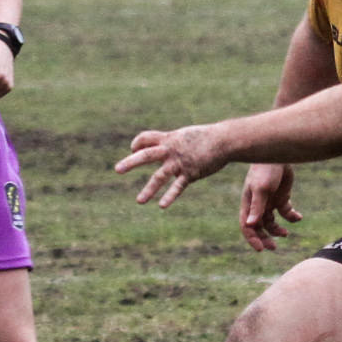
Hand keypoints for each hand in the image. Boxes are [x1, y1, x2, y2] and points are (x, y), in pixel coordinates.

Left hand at [114, 124, 231, 207]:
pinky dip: (170, 196)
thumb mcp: (184, 135)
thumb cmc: (204, 137)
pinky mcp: (191, 173)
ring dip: (149, 190)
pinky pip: (178, 187)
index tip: (133, 149)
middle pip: (146, 155)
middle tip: (117, 170)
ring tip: (139, 202)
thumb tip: (162, 144)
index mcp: (168, 139)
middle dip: (130, 162)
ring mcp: (180, 162)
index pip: (145, 139)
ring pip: (160, 176)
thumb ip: (170, 141)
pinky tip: (161, 206)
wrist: (224, 140)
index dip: (137, 144)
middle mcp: (171, 150)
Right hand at [238, 163, 302, 251]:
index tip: (261, 249)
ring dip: (277, 230)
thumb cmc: (264, 169)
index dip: (252, 238)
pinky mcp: (281, 197)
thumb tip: (250, 225)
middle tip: (274, 247)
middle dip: (265, 238)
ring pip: (272, 222)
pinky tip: (298, 217)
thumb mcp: (261, 189)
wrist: (279, 153)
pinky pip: (286, 212)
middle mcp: (258, 205)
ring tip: (285, 234)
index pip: (247, 226)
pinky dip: (292, 217)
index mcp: (249, 204)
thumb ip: (257, 207)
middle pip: (259, 227)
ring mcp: (270, 202)